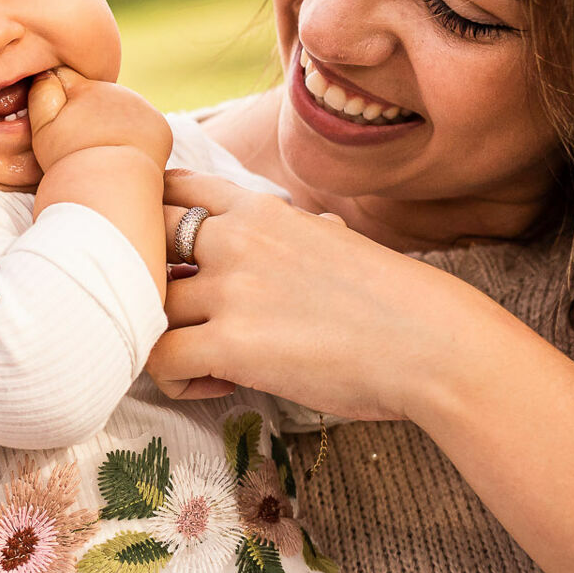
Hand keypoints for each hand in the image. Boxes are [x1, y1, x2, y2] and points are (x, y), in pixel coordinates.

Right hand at [26, 69, 170, 174]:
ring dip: (111, 125)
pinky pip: (142, 126)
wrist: (113, 189)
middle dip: (87, 114)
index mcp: (86, 87)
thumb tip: (49, 73)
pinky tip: (123, 157)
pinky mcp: (160, 126)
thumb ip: (42, 93)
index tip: (60, 127)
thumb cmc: (70, 162)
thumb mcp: (42, 127)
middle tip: (80, 146)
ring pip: (120, 110)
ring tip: (101, 154)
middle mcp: (116, 90)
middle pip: (96, 96)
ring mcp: (142, 107)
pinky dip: (134, 138)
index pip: (66, 79)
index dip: (58, 103)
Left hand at [148, 171, 492, 421]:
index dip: (153, 220)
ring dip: (163, 338)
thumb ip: (299, 231)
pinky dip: (173, 379)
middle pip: (142, 243)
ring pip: (146, 307)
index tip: (165, 255)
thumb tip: (314, 228)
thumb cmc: (394, 301)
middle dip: (145, 281)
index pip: (173, 187)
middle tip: (176, 316)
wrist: (432, 343)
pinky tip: (211, 385)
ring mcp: (229, 290)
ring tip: (204, 363)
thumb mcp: (335, 241)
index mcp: (259, 211)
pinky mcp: (231, 344)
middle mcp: (234, 240)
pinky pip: (161, 360)